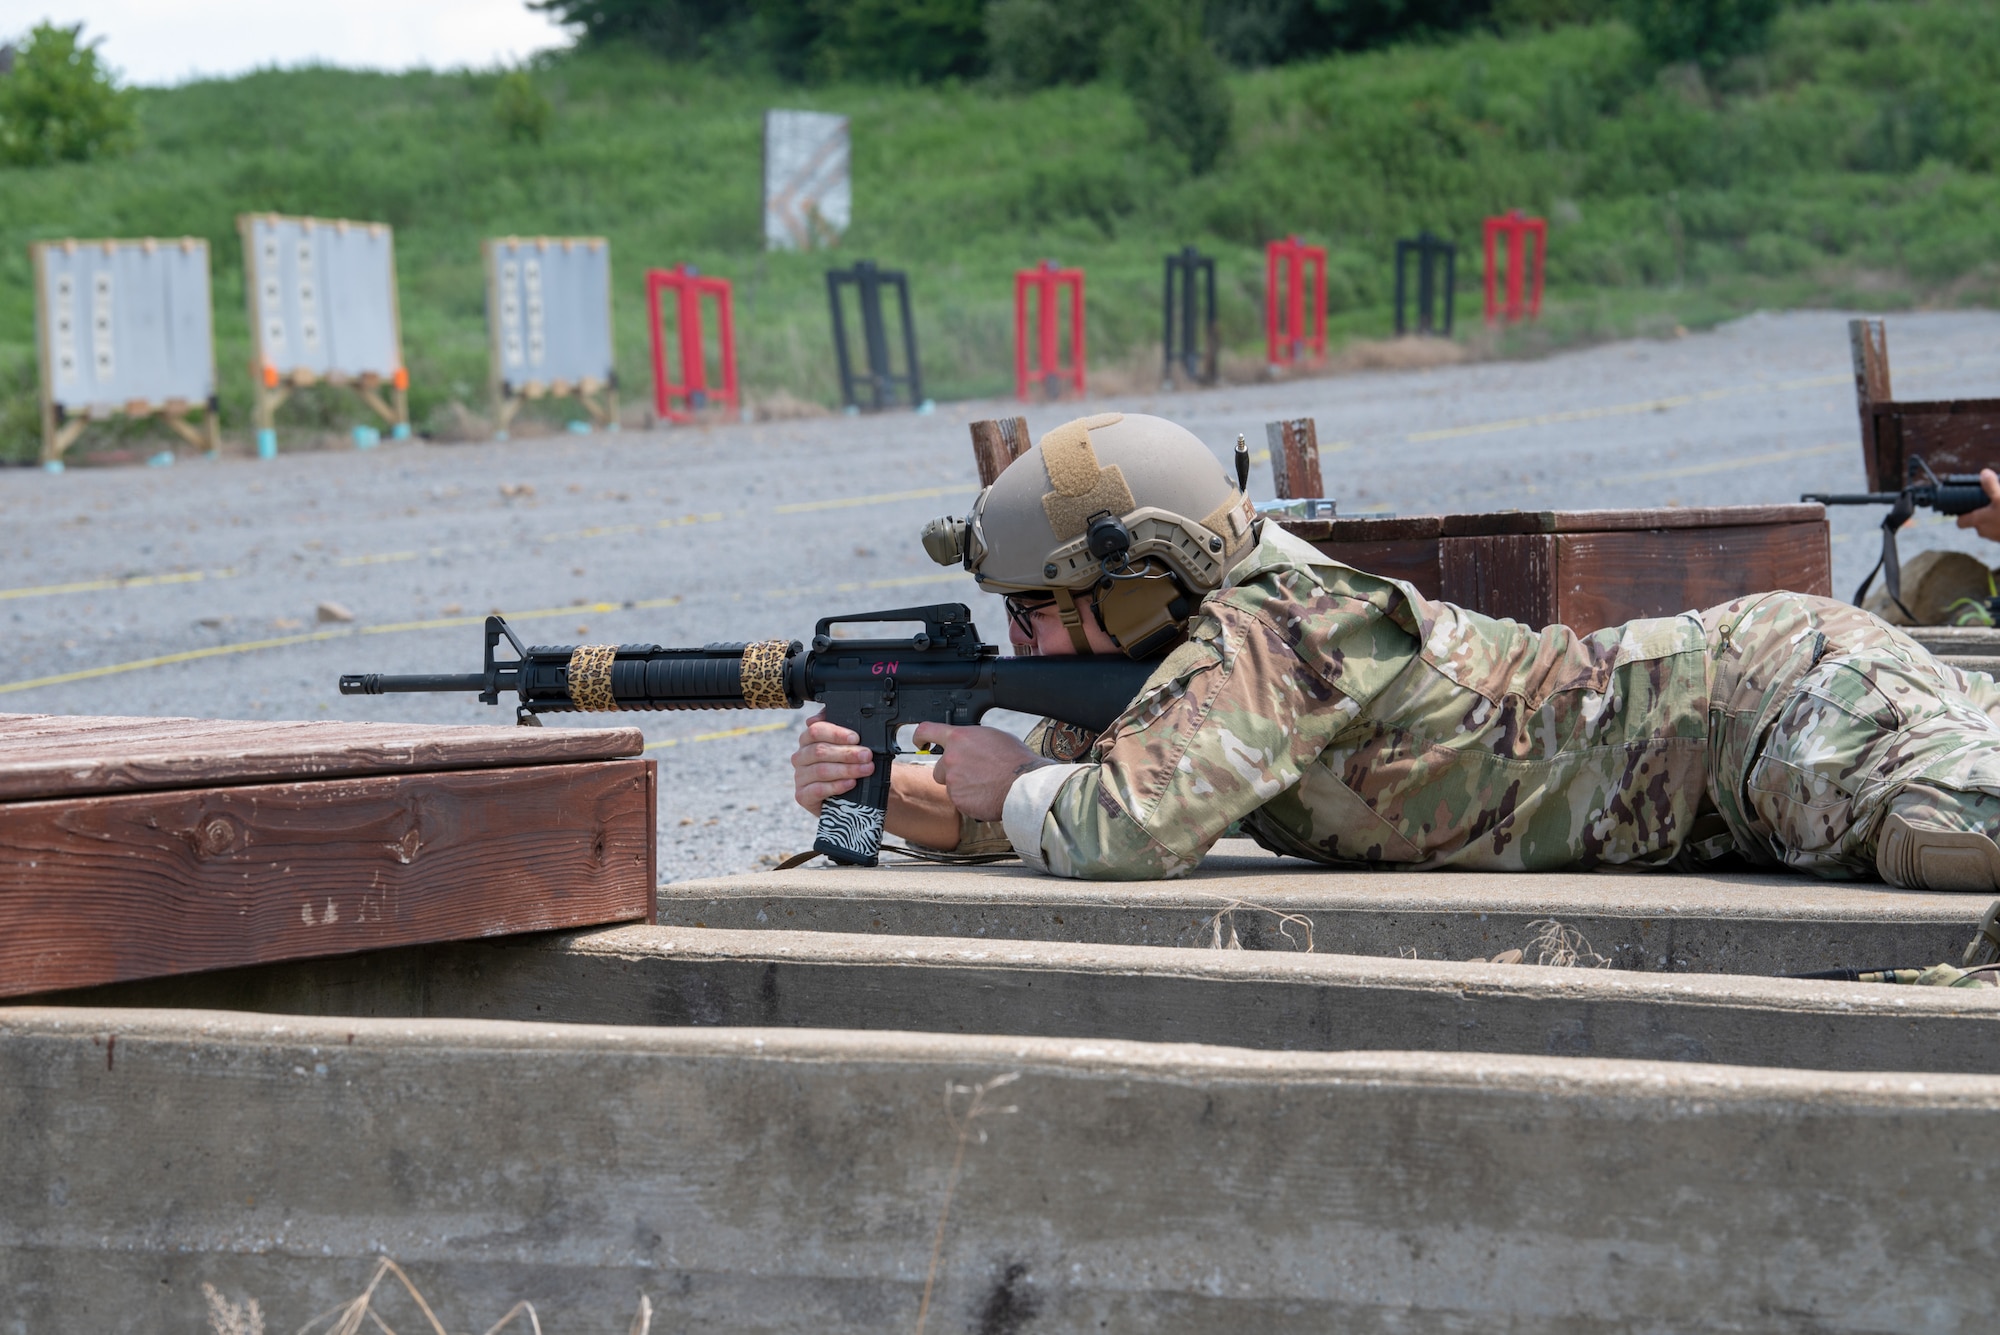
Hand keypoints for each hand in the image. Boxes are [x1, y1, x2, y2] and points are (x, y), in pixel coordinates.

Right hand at [790, 710, 872, 815]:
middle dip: (847, 753)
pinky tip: (851, 783)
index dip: (837, 733)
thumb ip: (840, 728)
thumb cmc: (847, 765)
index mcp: (808, 740)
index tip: (856, 738)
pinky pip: (818, 789)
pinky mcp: (802, 795)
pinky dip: (837, 786)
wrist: (851, 794)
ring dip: (846, 769)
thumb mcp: (848, 745)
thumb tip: (829, 712)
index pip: (816, 730)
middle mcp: (801, 757)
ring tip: (865, 769)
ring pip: (821, 770)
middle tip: (867, 755)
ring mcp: (800, 777)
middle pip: (820, 750)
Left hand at [911, 721, 1048, 822]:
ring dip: (962, 786)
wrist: (1023, 785)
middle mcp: (951, 759)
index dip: (920, 736)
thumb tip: (968, 744)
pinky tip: (986, 794)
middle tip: (973, 773)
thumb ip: (972, 740)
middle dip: (951, 772)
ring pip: (950, 785)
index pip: (927, 730)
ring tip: (985, 784)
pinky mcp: (958, 800)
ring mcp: (953, 781)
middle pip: (938, 768)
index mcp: (959, 738)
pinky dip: (969, 799)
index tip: (919, 741)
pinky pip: (959, 800)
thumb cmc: (1016, 759)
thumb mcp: (993, 737)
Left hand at [1956, 469, 1999, 541]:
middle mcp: (1984, 531)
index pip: (1960, 522)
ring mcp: (1995, 537)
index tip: (1968, 507)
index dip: (1962, 515)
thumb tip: (1984, 473)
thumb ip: (1990, 486)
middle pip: (1976, 522)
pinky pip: (1999, 530)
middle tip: (1990, 502)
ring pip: (1989, 526)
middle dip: (1982, 513)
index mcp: (1978, 521)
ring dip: (1993, 518)